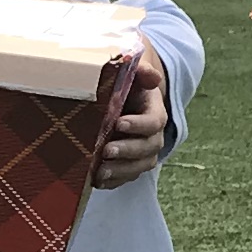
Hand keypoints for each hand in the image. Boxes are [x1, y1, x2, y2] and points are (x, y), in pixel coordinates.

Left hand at [94, 42, 171, 186]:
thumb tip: (152, 76)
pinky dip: (114, 181)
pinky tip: (97, 181)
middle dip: (128, 151)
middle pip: (149, 147)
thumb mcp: (132, 73)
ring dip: (121, 171)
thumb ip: (141, 70)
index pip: (154, 121)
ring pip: (140, 166)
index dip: (139, 125)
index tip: (119, 123)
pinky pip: (127, 177)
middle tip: (107, 151)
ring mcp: (143, 152)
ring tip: (100, 171)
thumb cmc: (124, 84)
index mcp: (154, 110)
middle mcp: (153, 134)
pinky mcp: (131, 164)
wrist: (121, 98)